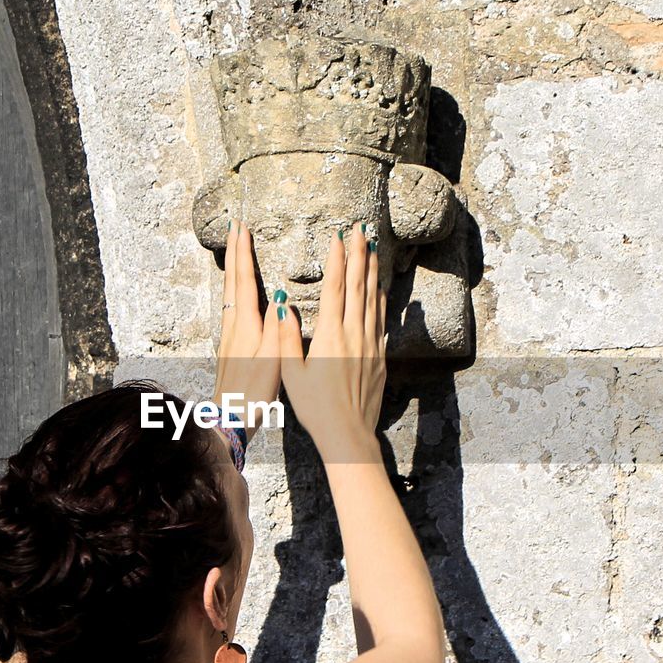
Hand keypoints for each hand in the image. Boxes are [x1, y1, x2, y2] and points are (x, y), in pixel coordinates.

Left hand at [213, 220, 280, 440]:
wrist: (230, 418)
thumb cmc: (253, 393)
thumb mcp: (271, 360)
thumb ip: (277, 329)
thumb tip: (281, 298)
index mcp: (245, 325)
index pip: (243, 279)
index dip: (242, 252)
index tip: (241, 227)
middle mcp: (234, 325)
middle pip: (232, 280)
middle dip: (234, 252)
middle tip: (235, 227)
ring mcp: (230, 336)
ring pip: (231, 292)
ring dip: (234, 268)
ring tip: (237, 250)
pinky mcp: (231, 347)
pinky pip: (233, 306)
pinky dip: (236, 288)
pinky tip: (239, 292)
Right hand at [278, 224, 385, 462]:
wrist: (348, 434)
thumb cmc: (316, 407)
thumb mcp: (291, 373)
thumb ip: (286, 338)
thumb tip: (282, 306)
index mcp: (330, 335)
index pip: (336, 287)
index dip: (338, 258)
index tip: (338, 235)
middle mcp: (354, 334)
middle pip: (359, 285)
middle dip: (360, 254)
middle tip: (362, 228)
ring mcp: (370, 344)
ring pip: (373, 299)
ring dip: (372, 271)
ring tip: (373, 248)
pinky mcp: (379, 357)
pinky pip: (381, 320)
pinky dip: (380, 299)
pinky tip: (380, 289)